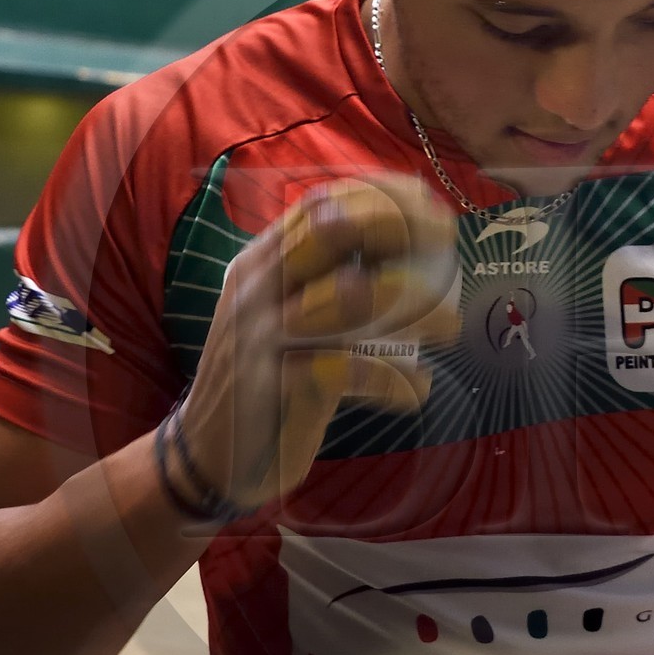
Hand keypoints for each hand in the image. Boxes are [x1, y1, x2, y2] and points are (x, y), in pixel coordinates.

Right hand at [175, 174, 458, 512]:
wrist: (205, 454)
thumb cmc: (262, 381)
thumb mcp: (283, 318)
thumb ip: (327, 283)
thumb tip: (409, 254)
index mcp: (261, 261)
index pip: (325, 203)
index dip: (387, 200)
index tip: (437, 216)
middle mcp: (258, 285)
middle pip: (336, 227)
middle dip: (402, 233)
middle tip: (448, 261)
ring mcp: (262, 334)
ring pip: (351, 294)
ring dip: (416, 308)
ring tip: (448, 329)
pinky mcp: (275, 386)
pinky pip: (350, 368)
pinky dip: (395, 378)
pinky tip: (415, 391)